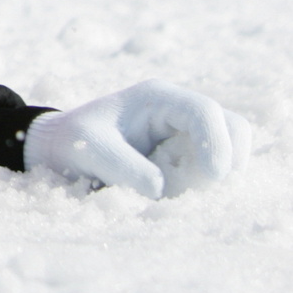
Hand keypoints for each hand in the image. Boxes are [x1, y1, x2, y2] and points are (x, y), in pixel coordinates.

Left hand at [25, 80, 251, 198]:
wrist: (60, 148)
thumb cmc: (73, 142)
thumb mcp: (89, 150)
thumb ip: (123, 167)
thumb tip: (160, 189)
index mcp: (157, 98)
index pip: (204, 111)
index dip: (217, 143)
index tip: (214, 177)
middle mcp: (177, 110)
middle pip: (231, 126)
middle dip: (228, 158)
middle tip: (207, 187)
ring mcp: (186, 131)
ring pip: (230, 147)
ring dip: (221, 172)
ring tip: (190, 191)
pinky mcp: (188, 153)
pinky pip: (216, 166)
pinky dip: (210, 182)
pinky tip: (186, 194)